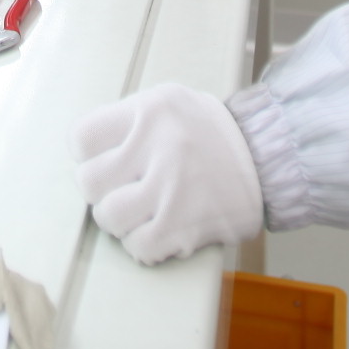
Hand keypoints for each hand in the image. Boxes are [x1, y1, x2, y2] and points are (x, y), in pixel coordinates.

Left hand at [73, 85, 264, 264]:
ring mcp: (171, 189)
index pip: (82, 138)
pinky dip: (143, 243)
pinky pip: (138, 246)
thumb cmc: (208, 132)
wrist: (266, 157)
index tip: (102, 161)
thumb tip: (84, 153)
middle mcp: (159, 146)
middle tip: (122, 188)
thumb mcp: (168, 102)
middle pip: (90, 183)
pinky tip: (160, 228)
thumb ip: (126, 120)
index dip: (86, 155)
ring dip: (121, 220)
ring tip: (142, 210)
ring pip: (109, 218)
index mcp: (150, 110)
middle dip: (102, 190)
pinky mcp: (184, 226)